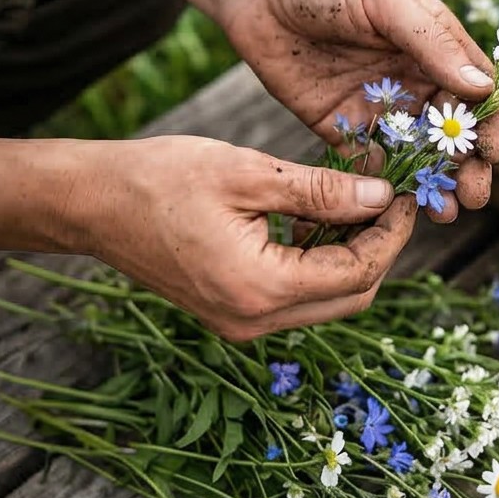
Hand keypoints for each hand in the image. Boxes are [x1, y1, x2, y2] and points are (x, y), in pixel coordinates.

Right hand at [79, 136, 416, 340]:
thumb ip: (321, 191)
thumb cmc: (160, 178)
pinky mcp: (233, 313)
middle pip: (352, 297)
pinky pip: (298, 297)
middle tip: (387, 200)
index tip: (407, 195)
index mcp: (260, 287)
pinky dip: (318, 263)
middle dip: (379, 248)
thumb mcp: (249, 173)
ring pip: (328, 300)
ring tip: (353, 203)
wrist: (92, 204)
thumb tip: (382, 198)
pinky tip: (311, 220)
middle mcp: (254, 320)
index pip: (358, 272)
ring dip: (350, 256)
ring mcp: (241, 324)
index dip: (392, 235)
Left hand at [223, 0, 498, 222]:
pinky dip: (387, 187)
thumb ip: (432, 42)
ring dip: (435, 183)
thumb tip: (482, 88)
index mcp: (435, 48)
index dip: (491, 124)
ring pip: (418, 155)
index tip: (495, 152)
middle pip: (453, 134)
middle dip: (468, 167)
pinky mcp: (343, 128)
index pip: (477, 92)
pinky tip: (397, 206)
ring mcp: (380, 108)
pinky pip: (371, 164)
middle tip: (474, 196)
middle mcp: (414, 81)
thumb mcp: (385, 1)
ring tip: (446, 213)